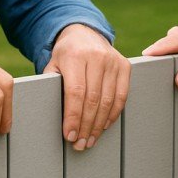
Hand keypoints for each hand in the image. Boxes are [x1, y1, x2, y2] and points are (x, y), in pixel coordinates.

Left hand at [44, 23, 130, 150]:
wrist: (84, 33)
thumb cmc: (65, 55)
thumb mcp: (53, 65)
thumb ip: (53, 86)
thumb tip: (54, 116)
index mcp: (75, 56)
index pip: (75, 92)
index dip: (73, 117)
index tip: (69, 135)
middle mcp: (96, 57)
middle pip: (93, 99)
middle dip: (86, 126)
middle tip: (80, 144)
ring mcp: (113, 61)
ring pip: (108, 101)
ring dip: (99, 125)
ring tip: (90, 140)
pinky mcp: (124, 66)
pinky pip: (121, 96)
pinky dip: (113, 114)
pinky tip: (104, 126)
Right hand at [142, 20, 177, 89]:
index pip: (174, 40)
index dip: (159, 48)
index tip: (145, 56)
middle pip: (169, 39)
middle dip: (158, 50)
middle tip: (144, 65)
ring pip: (170, 40)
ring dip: (164, 51)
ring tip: (158, 66)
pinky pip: (173, 42)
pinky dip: (169, 51)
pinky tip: (169, 61)